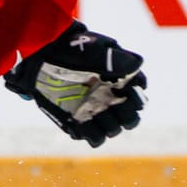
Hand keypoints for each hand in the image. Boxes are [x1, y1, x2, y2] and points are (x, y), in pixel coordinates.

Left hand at [4, 22, 146, 147]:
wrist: (47, 55)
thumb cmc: (76, 49)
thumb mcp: (97, 49)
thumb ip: (117, 58)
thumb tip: (137, 64)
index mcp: (122, 84)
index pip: (139, 99)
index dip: (137, 99)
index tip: (128, 91)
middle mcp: (112, 100)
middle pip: (131, 119)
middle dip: (127, 116)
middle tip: (113, 104)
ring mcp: (97, 112)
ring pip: (114, 130)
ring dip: (109, 125)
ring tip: (96, 111)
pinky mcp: (80, 123)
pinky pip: (94, 137)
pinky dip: (93, 134)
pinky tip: (83, 122)